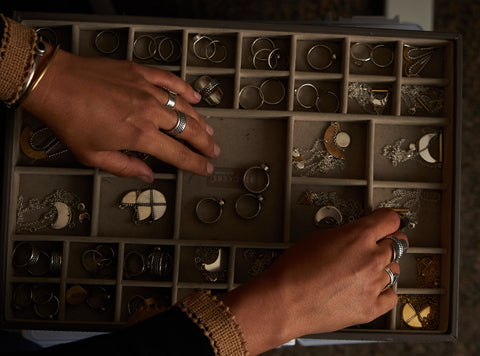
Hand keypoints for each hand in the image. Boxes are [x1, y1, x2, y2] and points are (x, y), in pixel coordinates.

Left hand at [22, 45, 219, 181]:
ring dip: (199, 120)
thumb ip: (125, 167)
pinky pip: (171, 81)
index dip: (197, 163)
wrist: (54, 83)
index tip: (207, 168)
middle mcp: (149, 112)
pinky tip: (196, 96)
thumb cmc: (69, 119)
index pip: (178, 154)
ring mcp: (147, 89)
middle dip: (205, 143)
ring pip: (184, 106)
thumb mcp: (93, 155)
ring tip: (208, 129)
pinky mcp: (141, 73)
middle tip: (214, 150)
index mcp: (139, 135)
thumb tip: (147, 176)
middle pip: (188, 129)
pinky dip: (186, 89)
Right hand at [220, 209, 407, 354]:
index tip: (386, 223)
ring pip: (395, 270)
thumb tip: (354, 236)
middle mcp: (371, 259)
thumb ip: (345, 234)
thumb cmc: (293, 270)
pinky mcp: (371, 307)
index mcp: (358, 237)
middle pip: (398, 244)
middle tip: (376, 245)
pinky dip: (384, 292)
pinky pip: (391, 296)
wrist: (284, 301)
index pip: (390, 220)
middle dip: (387, 243)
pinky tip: (371, 289)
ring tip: (365, 271)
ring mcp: (373, 284)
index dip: (387, 220)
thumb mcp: (318, 237)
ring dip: (383, 268)